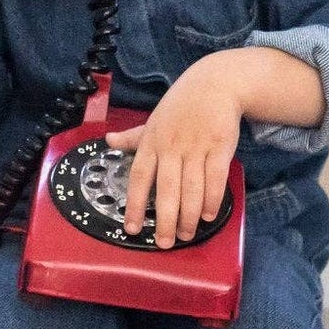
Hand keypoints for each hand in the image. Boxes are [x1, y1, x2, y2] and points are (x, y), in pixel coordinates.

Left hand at [105, 60, 242, 246]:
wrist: (214, 85)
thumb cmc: (180, 106)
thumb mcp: (153, 120)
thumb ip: (133, 137)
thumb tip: (108, 141)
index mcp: (152, 142)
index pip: (139, 178)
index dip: (134, 205)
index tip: (131, 228)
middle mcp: (171, 147)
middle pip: (166, 190)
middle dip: (165, 220)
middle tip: (164, 243)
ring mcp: (196, 148)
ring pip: (191, 189)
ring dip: (189, 216)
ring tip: (186, 235)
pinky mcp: (220, 148)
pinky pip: (215, 179)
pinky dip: (212, 199)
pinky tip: (208, 215)